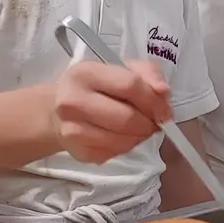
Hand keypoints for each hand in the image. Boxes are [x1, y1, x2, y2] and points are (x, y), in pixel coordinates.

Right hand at [48, 60, 172, 163]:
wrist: (58, 109)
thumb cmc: (96, 86)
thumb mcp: (122, 68)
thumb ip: (148, 74)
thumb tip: (164, 92)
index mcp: (85, 73)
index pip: (129, 86)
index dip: (153, 100)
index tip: (164, 109)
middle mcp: (73, 102)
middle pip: (126, 118)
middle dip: (149, 123)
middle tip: (155, 122)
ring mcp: (72, 130)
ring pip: (123, 141)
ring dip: (140, 137)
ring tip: (140, 128)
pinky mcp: (78, 152)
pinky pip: (115, 153)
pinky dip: (127, 146)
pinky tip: (124, 136)